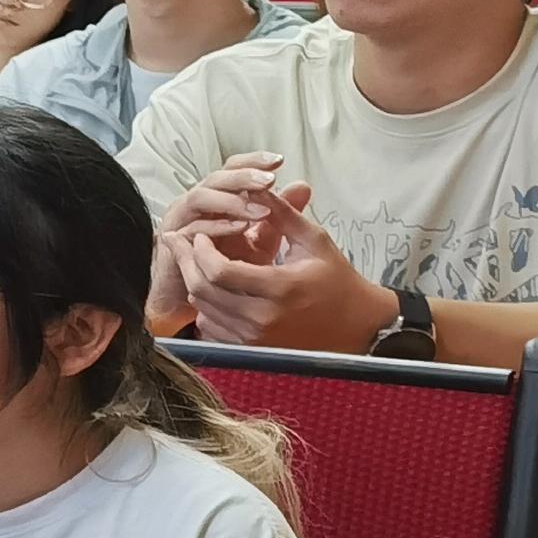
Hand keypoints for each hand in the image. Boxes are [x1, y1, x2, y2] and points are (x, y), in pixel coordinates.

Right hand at [161, 152, 305, 263]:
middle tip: (270, 181)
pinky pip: (193, 228)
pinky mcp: (174, 241)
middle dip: (243, 178)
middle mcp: (196, 202)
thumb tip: (303, 186)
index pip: (231, 168)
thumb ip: (280, 214)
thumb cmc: (228, 265)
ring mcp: (181, 220)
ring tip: (261, 210)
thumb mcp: (263, 238)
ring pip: (200, 198)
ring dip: (231, 202)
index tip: (279, 162)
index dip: (252, 161)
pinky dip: (217, 227)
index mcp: (217, 196)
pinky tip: (241, 229)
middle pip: (216, 178)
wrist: (199, 295)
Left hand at [171, 213, 391, 352]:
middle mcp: (263, 317)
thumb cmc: (337, 279)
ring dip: (194, 283)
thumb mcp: (314, 241)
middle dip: (186, 263)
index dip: (200, 251)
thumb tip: (255, 188)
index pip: (219, 271)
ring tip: (194, 262)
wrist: (357, 324)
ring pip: (202, 309)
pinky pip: (210, 328)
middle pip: (202, 290)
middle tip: (180, 243)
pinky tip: (212, 289)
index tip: (199, 235)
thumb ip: (282, 214)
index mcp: (280, 288)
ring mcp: (254, 338)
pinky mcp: (250, 349)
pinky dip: (205, 307)